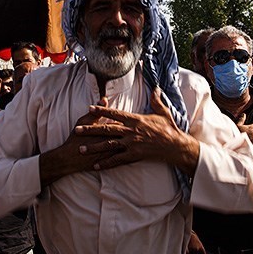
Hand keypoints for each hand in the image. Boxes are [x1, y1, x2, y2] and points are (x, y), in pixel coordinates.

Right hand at [39, 97, 127, 186]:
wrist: (70, 158)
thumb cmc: (76, 139)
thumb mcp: (83, 122)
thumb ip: (96, 112)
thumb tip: (104, 99)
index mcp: (105, 130)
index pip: (120, 123)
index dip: (125, 121)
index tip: (130, 119)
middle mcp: (109, 141)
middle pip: (125, 135)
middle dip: (131, 132)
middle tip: (135, 129)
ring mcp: (109, 153)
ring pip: (125, 147)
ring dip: (130, 144)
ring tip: (133, 140)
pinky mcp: (108, 162)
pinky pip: (120, 159)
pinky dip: (126, 156)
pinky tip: (130, 153)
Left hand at [79, 88, 194, 171]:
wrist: (175, 145)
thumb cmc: (169, 128)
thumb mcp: (163, 112)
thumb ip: (156, 100)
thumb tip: (156, 88)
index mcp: (135, 119)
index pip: (114, 114)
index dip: (101, 111)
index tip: (89, 108)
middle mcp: (131, 131)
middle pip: (106, 129)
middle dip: (90, 129)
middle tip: (76, 130)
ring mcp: (131, 144)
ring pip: (108, 145)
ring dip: (93, 147)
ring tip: (80, 149)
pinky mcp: (134, 155)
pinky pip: (117, 160)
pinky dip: (106, 163)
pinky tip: (95, 165)